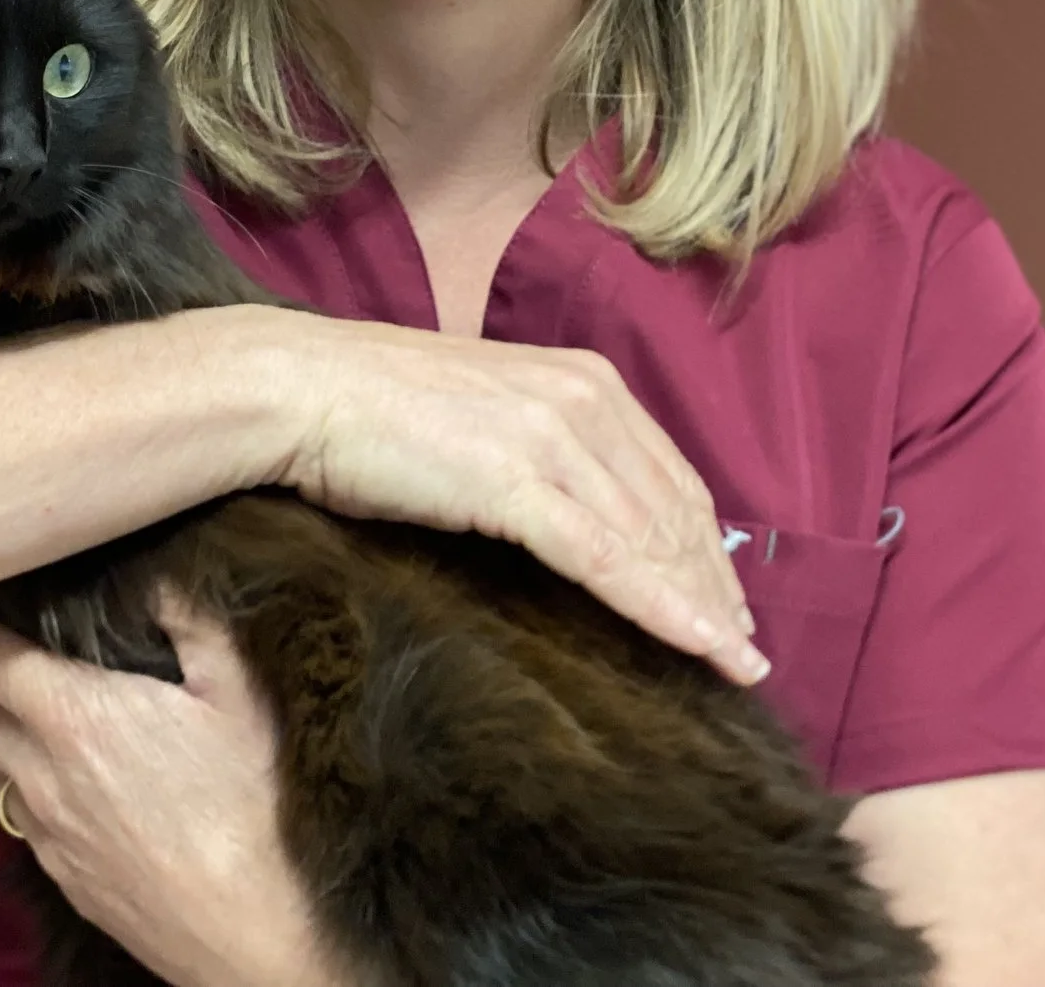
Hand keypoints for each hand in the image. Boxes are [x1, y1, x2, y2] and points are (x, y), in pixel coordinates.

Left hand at [0, 599, 351, 986]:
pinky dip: (21, 779)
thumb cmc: (250, 805)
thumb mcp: (239, 692)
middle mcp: (38, 774)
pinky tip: (64, 774)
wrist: (252, 934)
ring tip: (20, 700)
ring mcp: (45, 833)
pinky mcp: (62, 877)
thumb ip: (194, 620)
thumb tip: (158, 572)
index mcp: (71, 715)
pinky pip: (20, 814)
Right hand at [230, 305, 765, 684]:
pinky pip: (606, 558)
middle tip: (741, 649)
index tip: (726, 599)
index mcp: (582, 381)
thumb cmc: (377, 411)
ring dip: (701, 605)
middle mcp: (584, 401)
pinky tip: (695, 645)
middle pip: (675, 509)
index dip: (704, 544)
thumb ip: (543, 450)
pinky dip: (660, 607)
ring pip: (650, 537)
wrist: (303, 389)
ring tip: (731, 663)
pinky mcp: (516, 481)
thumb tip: (573, 508)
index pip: (670, 474)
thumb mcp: (487, 418)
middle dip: (713, 584)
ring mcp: (553, 439)